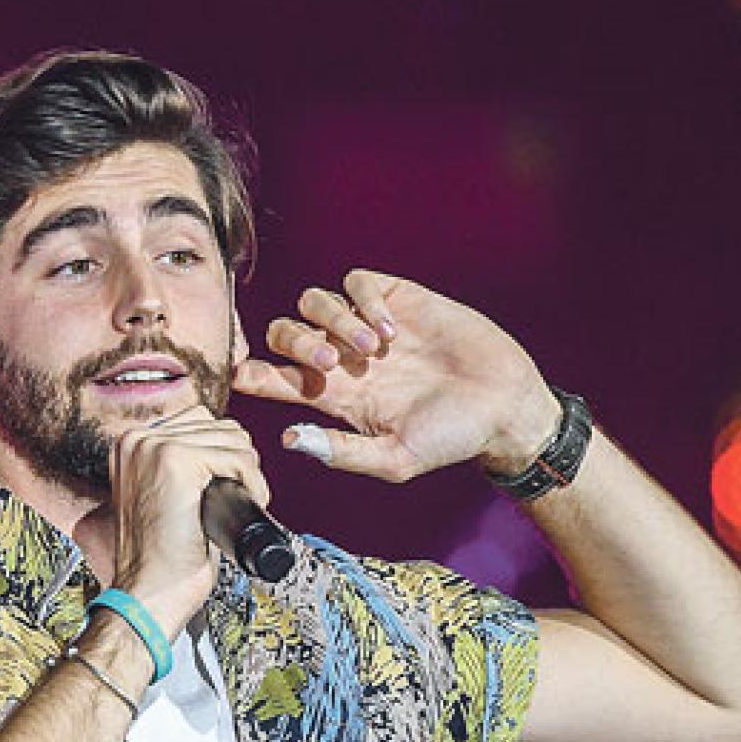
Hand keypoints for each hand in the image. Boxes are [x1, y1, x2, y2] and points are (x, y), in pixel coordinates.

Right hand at [109, 406, 268, 638]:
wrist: (147, 593)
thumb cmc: (159, 560)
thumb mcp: (161, 501)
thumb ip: (179, 473)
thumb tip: (223, 455)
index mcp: (130, 445)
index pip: (198, 422)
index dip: (224, 453)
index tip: (230, 485)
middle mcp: (137, 439)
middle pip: (218, 426)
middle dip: (239, 460)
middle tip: (240, 496)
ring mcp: (154, 447)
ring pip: (232, 438)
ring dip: (249, 470)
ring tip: (243, 500)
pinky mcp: (176, 461)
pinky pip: (238, 457)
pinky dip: (254, 480)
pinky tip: (250, 501)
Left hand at [232, 268, 561, 481]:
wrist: (503, 407)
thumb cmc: (450, 440)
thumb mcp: (395, 459)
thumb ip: (342, 453)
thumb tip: (288, 439)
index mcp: (332, 397)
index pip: (272, 378)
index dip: (249, 372)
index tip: (237, 373)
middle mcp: (341, 359)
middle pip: (284, 332)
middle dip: (295, 345)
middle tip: (331, 367)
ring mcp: (366, 326)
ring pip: (313, 302)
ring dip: (331, 322)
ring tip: (371, 350)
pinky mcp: (397, 299)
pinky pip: (357, 282)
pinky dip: (364, 301)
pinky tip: (389, 330)